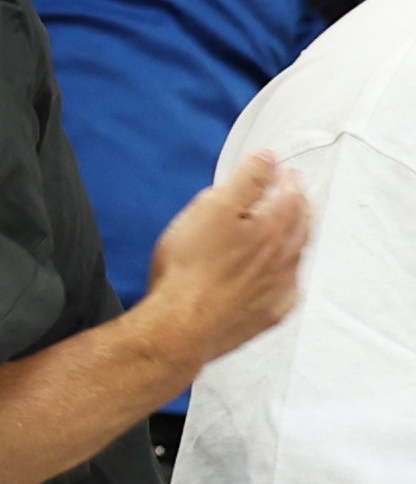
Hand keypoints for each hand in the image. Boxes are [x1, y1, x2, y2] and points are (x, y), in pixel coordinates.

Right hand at [140, 148, 315, 372]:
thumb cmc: (191, 265)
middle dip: (300, 208)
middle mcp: (284, 258)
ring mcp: (278, 289)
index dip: (289, 181)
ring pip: (297, 258)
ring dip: (296, 240)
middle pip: (301, 227)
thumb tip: (270, 159)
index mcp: (273, 228)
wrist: (182, 325)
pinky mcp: (267, 315)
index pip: (291, 196)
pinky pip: (287, 291)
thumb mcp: (213, 208)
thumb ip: (246, 181)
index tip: (287, 172)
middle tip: (295, 196)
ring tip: (290, 231)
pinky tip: (279, 279)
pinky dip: (288, 277)